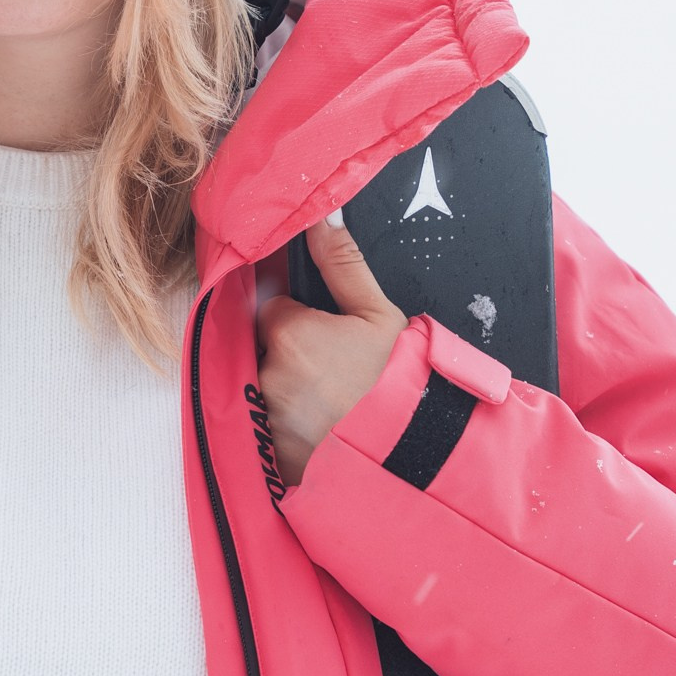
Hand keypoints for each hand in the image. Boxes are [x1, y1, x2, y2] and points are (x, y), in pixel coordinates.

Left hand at [255, 215, 408, 492]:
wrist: (413, 458)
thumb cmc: (400, 381)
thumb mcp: (380, 317)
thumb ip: (343, 265)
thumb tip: (321, 216)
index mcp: (289, 332)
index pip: (272, 310)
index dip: (297, 319)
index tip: (324, 334)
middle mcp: (266, 372)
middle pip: (262, 349)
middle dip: (288, 355)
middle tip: (331, 372)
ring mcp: (264, 417)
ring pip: (262, 388)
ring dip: (284, 392)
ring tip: (328, 405)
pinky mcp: (268, 455)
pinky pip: (265, 429)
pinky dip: (285, 428)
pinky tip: (319, 431)